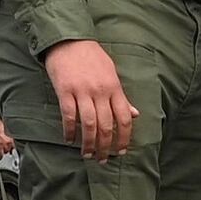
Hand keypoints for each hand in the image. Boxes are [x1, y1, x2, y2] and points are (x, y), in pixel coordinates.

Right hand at [47, 37, 135, 161]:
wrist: (68, 40)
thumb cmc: (91, 56)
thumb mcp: (112, 73)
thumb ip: (122, 96)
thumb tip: (135, 114)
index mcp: (114, 88)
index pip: (124, 118)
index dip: (124, 138)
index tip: (121, 151)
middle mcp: (100, 91)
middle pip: (107, 126)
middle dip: (106, 147)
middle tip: (103, 159)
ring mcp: (82, 91)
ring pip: (89, 125)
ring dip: (89, 144)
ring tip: (87, 154)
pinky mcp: (65, 91)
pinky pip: (69, 116)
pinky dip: (70, 131)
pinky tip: (69, 139)